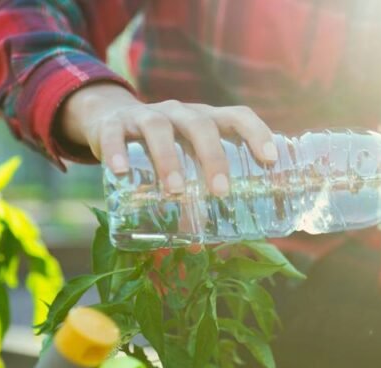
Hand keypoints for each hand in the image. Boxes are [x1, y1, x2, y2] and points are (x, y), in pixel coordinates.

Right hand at [57, 83, 277, 195]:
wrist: (109, 120)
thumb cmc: (165, 148)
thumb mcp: (189, 156)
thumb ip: (204, 186)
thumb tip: (221, 242)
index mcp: (205, 119)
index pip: (238, 116)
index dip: (257, 133)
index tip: (271, 160)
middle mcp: (179, 112)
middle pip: (201, 126)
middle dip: (214, 158)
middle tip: (220, 191)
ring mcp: (145, 116)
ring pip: (159, 129)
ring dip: (169, 159)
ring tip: (175, 190)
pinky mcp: (113, 125)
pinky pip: (114, 135)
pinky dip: (116, 152)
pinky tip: (121, 173)